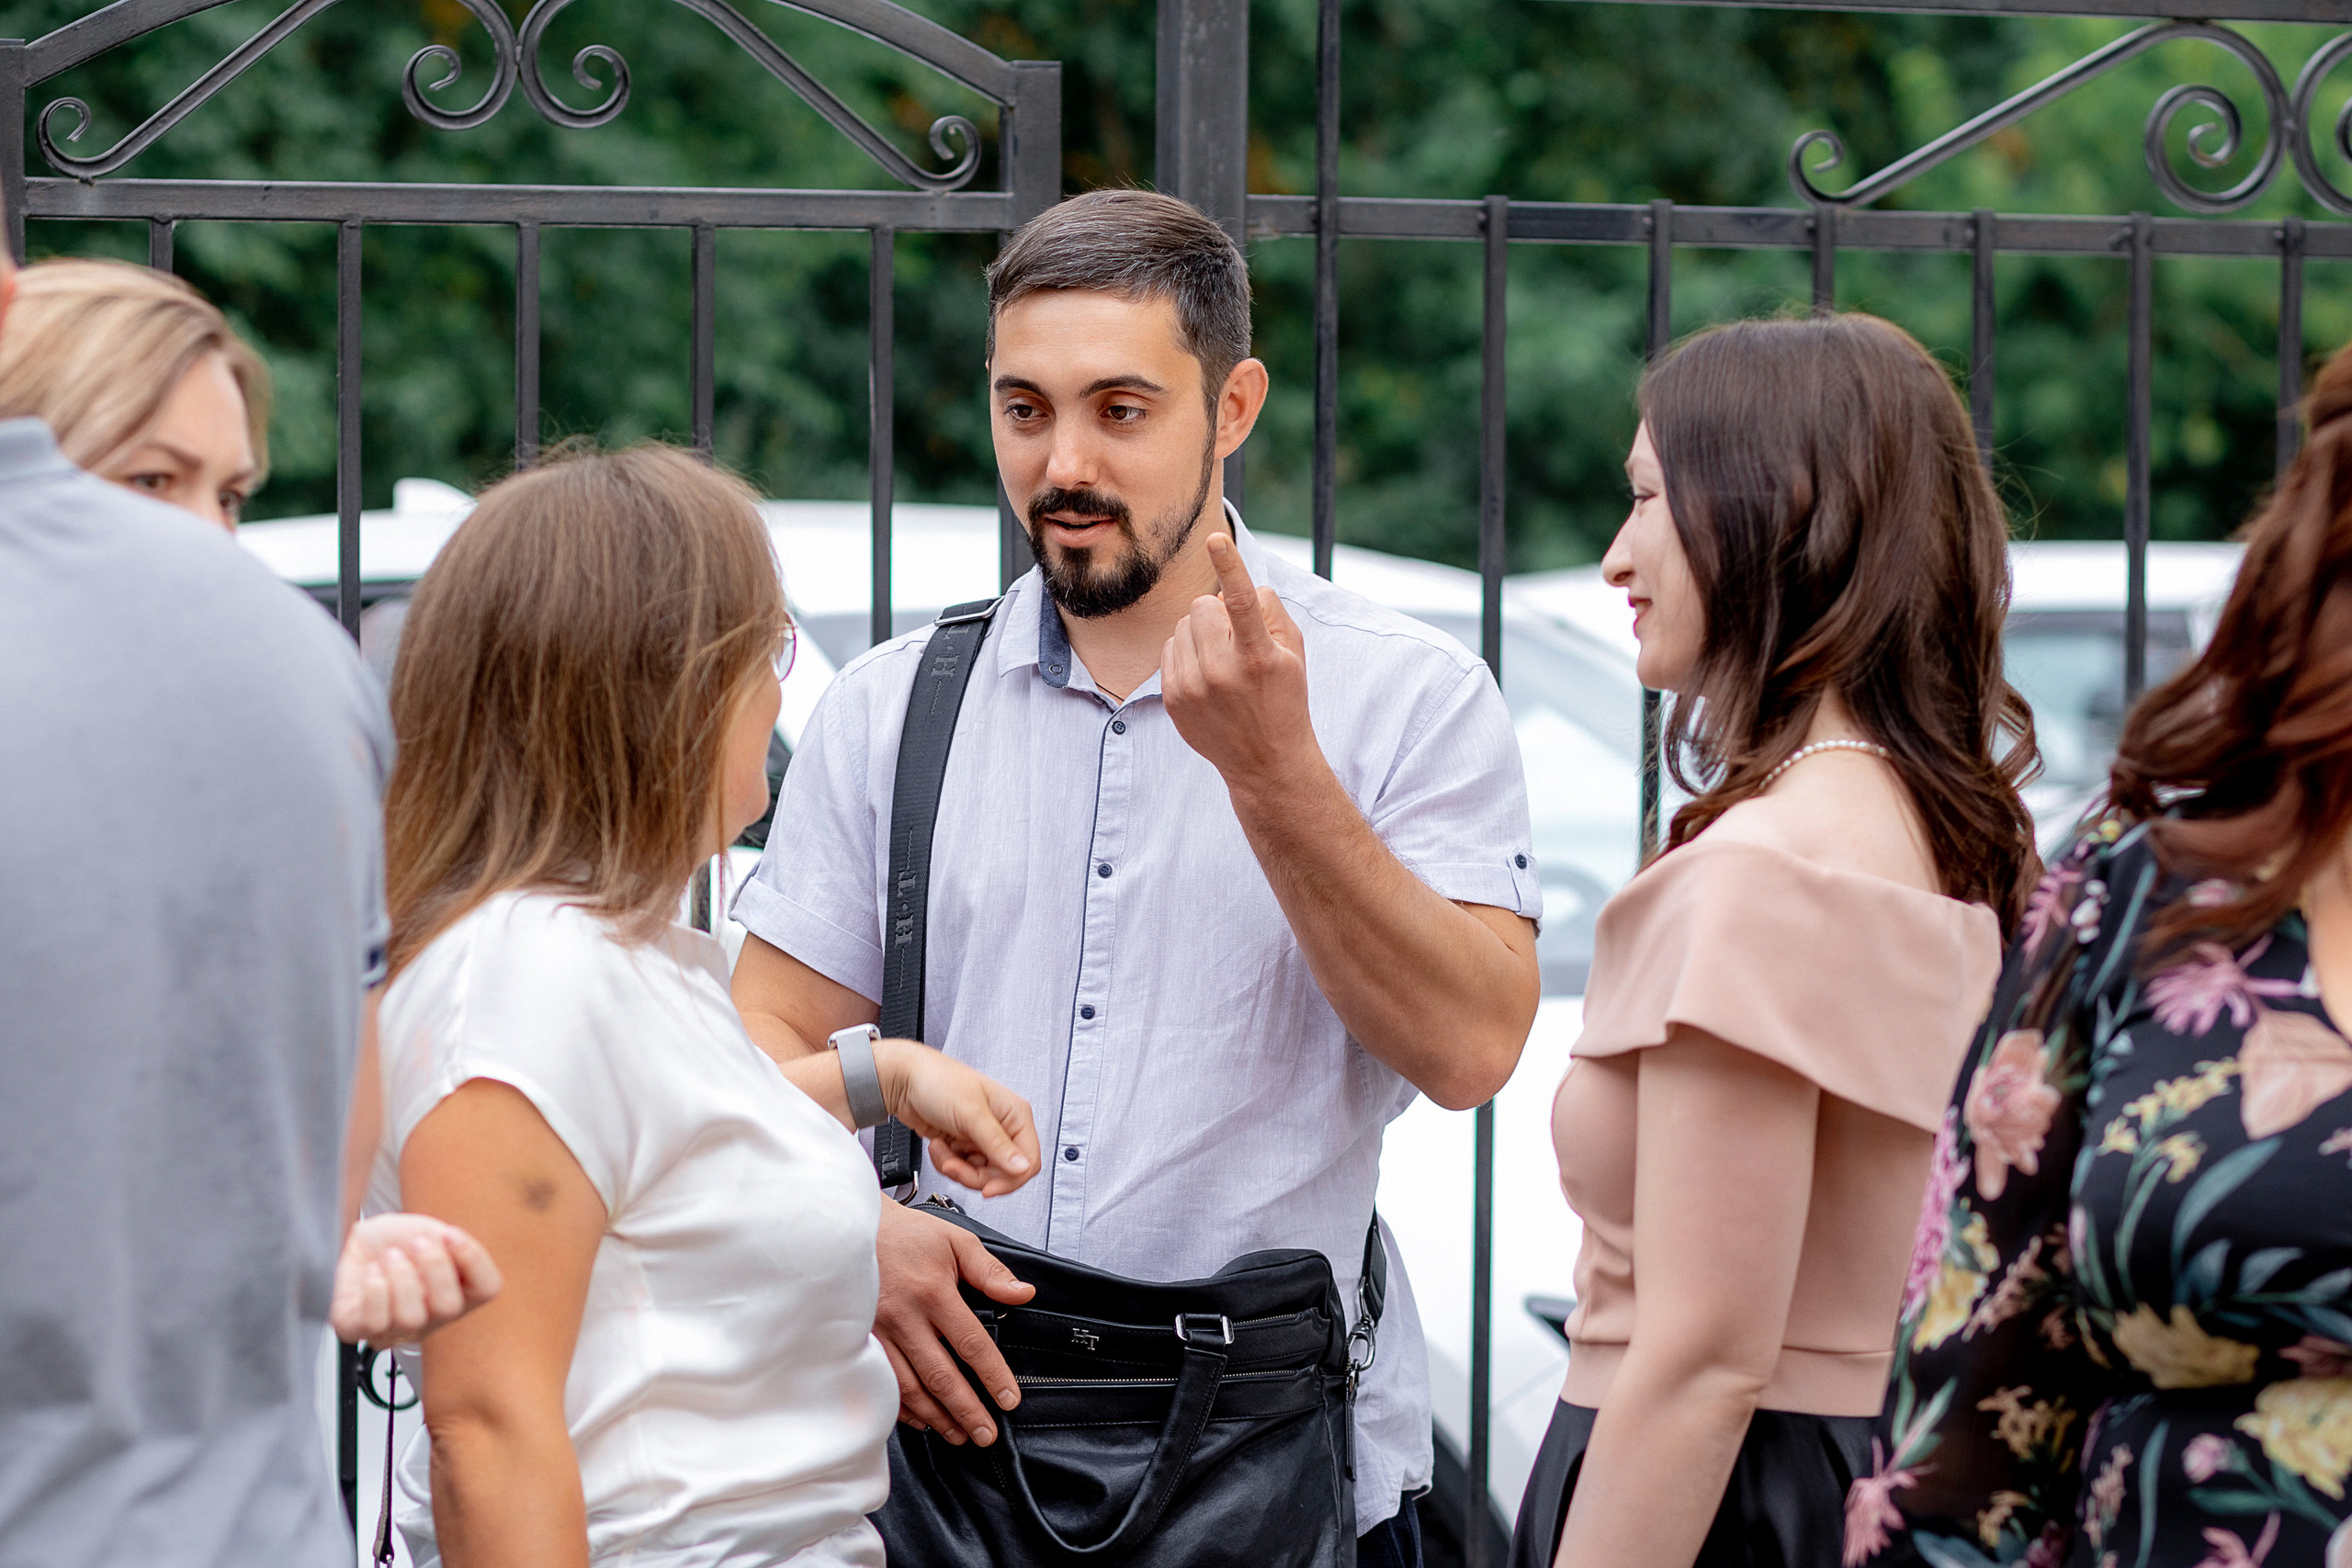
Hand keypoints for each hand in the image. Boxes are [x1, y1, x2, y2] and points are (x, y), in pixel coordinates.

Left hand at [330, 1212, 502, 1345]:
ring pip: (411, 1319)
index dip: (472, 1259)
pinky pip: (373, 1323)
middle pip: (449, 1308)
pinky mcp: (358, 1329)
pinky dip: (374, 1289)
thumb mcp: (431, 1230)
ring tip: (391, 1256)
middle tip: (417, 1243)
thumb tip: (452, 1250)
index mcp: (458, 1291)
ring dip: (400, 1277)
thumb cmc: (397, 1239)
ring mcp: (396, 1329)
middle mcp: (431, 1317)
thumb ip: (448, 1243)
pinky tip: (372, 1271)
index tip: (450, 1233)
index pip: (487, 1288)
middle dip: (434, 1267)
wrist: (359, 1239)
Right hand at [874, 1202, 1035, 1444]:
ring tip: (958, 1434)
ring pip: (910, 1387)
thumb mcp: (955, 1241)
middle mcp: (904, 1317)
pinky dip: (902, 1408)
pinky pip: (883, 1384)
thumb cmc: (906, 1235)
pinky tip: (921, 1419)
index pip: (971, 1343)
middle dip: (966, 1411)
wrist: (850, 1230)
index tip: (1009, 1400)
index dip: (992, 1376)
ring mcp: (878, 1333)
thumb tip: (1023, 1294)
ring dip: (937, 1416)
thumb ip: (990, 1271)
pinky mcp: (860, 1341)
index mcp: (933, 1292)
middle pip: (940, 1376)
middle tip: (986, 1434)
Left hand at [877, 1040, 1040, 1196]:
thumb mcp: (971, 1113)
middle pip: (1002, 1173)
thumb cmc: (938, 1080)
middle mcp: (1002, 1127)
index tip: (987, 1189)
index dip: (1010, 1179)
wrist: (903, 1081)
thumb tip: (1023, 1167)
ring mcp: (982, 1138)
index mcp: (1015, 1115)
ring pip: (981, 1175)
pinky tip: (939, 1145)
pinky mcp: (964, 1145)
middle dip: (974, 1175)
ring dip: (957, 1168)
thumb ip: (998, 1143)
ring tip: (942, 1149)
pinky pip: (963, 1169)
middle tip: (953, 1165)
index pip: (1028, 1160)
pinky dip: (947, 1163)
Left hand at [1162, 533, 1314, 789]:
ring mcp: (1193, 687)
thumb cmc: (1283, 698)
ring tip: (1222, 662)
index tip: (1215, 538)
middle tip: (1236, 639)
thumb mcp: (1294, 653)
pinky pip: (1170, 648)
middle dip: (1218, 613)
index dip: (1229, 565)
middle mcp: (1222, 671)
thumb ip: (1269, 610)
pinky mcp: (1172, 698)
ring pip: (1183, 625)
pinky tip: (1205, 676)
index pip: (1241, 601)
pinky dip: (1186, 652)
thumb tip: (1233, 589)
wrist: (1265, 762)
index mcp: (1258, 656)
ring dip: (1201, 632)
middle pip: (1203, 606)